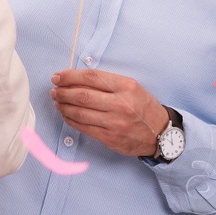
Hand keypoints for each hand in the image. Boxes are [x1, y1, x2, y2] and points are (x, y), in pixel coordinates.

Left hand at [50, 69, 169, 156]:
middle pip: (82, 95)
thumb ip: (107, 82)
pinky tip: (66, 115)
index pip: (91, 77)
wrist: (160, 133)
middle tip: (54, 90)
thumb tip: (76, 79)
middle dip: (63, 92)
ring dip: (64, 106)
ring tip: (57, 102)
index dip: (70, 76)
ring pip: (80, 113)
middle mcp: (120, 104)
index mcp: (126, 86)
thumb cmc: (143, 107)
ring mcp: (115, 123)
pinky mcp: (110, 138)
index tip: (58, 77)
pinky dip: (71, 120)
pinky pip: (84, 128)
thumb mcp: (131, 87)